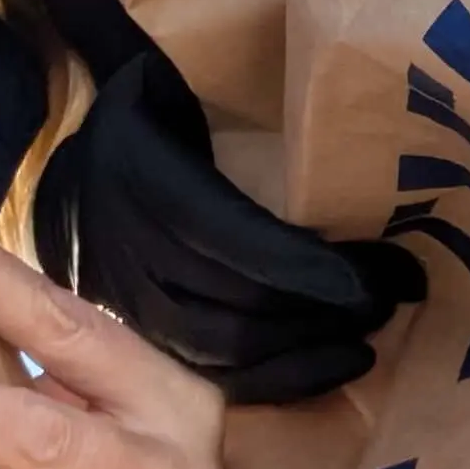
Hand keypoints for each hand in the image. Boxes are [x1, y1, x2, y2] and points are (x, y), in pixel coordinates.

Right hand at [37, 53, 422, 404]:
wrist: (81, 151)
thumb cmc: (155, 109)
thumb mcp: (179, 88)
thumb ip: (243, 107)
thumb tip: (345, 135)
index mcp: (140, 175)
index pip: (230, 241)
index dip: (303, 269)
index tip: (371, 278)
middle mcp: (124, 247)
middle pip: (228, 307)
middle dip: (315, 315)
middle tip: (388, 303)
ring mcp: (122, 297)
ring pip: (217, 350)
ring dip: (300, 352)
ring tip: (368, 338)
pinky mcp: (134, 331)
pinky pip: (206, 374)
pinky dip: (271, 380)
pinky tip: (328, 369)